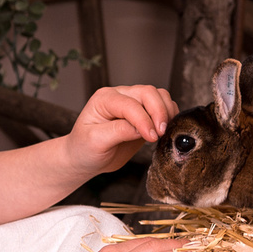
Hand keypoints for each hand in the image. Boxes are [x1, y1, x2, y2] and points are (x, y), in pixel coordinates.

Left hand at [62, 83, 177, 177]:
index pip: (130, 104)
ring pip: (158, 95)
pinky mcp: (143, 113)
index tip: (151, 137)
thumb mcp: (95, 142)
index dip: (143, 120)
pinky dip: (169, 115)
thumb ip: (118, 132)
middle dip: (158, 112)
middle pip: (148, 92)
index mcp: (104, 100)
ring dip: (165, 112)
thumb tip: (141, 129)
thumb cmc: (84, 149)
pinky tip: (164, 130)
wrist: (85, 158)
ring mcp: (132, 103)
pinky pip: (162, 105)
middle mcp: (119, 96)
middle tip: (161, 133)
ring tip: (163, 132)